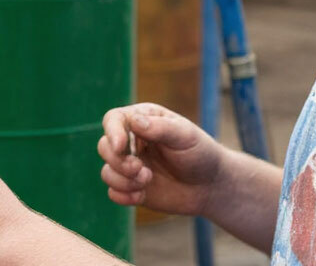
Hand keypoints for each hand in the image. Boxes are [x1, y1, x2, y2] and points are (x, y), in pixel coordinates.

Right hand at [98, 102, 225, 215]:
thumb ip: (160, 128)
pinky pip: (113, 192)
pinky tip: (141, 196)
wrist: (210, 185)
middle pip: (104, 147)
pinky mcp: (132, 187)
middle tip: (140, 170)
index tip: (121, 147)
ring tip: (147, 181)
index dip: (112, 132)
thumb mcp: (185, 136)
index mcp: (142, 120)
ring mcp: (130, 166)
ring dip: (123, 180)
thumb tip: (134, 121)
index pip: (114, 119)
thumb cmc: (200, 153)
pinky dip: (123, 196)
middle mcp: (131, 142)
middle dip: (119, 161)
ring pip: (107, 171)